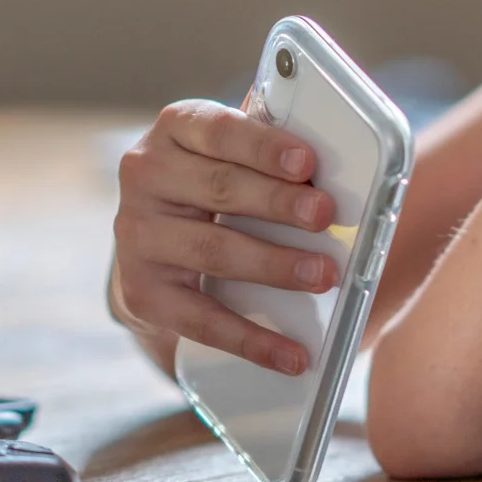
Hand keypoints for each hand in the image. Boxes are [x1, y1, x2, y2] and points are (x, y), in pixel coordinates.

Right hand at [110, 100, 340, 375]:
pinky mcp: (141, 291)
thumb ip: (271, 151)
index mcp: (177, 127)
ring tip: (322, 275)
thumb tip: (344, 164)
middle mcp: (146, 174)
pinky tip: (292, 354)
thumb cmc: (214, 186)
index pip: (219, 130)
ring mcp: (137, 234)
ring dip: (273, 265)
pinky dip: (251, 339)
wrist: (154, 246)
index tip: (307, 164)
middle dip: (278, 203)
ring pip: (213, 250)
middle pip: (219, 188)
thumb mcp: (232, 154)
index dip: (263, 147)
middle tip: (326, 216)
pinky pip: (200, 318)